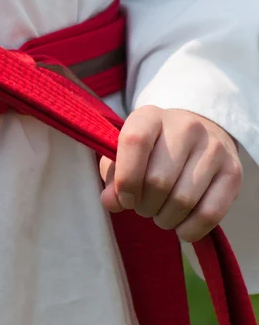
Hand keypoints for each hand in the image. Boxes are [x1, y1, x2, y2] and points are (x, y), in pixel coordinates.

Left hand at [99, 106, 241, 241]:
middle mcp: (185, 127)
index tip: (125, 199)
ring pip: (183, 200)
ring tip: (159, 213)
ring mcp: (213, 148)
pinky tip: (180, 225)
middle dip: (144, 205)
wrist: (196, 136)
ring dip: (164, 218)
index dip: (125, 178)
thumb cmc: (150, 151)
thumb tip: (112, 202)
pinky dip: (189, 229)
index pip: (135, 142)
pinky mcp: (233, 171)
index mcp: (150, 117)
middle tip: (142, 207)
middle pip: (158, 180)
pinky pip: (210, 213)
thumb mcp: (123, 154)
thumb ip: (112, 177)